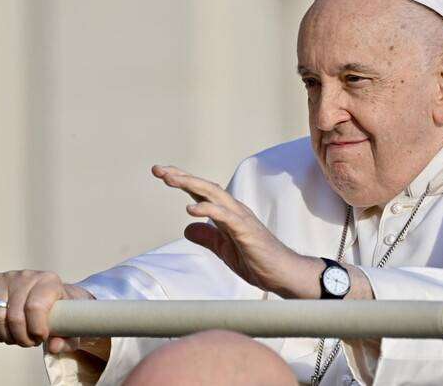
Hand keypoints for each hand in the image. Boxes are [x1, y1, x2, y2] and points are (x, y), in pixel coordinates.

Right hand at [0, 270, 93, 351]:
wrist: (49, 293)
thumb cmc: (61, 311)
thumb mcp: (69, 324)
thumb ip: (67, 339)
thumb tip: (54, 347)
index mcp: (50, 281)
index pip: (35, 308)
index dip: (35, 329)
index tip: (41, 338)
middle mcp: (28, 276)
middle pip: (15, 315)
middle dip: (21, 337)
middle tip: (29, 343)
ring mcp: (9, 278)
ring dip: (6, 336)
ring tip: (18, 339)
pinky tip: (3, 335)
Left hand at [152, 165, 320, 297]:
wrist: (283, 274)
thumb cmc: (258, 261)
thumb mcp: (224, 249)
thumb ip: (207, 237)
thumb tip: (187, 226)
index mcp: (228, 214)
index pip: (201, 193)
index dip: (182, 181)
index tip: (161, 173)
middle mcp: (234, 210)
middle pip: (204, 187)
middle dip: (181, 177)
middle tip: (158, 170)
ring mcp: (241, 218)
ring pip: (213, 195)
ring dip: (191, 185)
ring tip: (170, 179)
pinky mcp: (246, 231)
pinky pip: (225, 216)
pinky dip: (207, 210)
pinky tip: (191, 209)